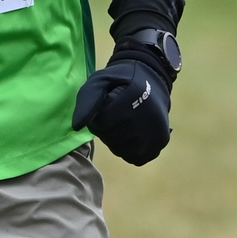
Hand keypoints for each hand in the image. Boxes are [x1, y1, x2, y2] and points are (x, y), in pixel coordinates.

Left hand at [72, 47, 173, 165]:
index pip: (102, 123)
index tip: (105, 107)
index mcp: (134, 98)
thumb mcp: (101, 80)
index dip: (97, 117)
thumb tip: (77, 126)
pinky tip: (131, 133)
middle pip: (111, 138)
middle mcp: (148, 119)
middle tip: (114, 115)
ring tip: (123, 122)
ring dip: (116, 140)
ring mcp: (156, 133)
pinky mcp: (160, 143)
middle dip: (106, 129)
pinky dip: (128, 149)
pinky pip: (133, 157)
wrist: (152, 80)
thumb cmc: (122, 81)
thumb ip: (87, 99)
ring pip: (121, 150)